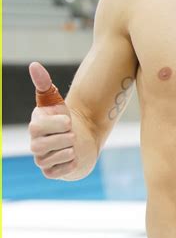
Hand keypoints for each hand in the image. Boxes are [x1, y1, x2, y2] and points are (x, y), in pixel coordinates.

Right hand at [28, 62, 76, 178]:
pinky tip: (74, 157)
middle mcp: (34, 143)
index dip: (57, 124)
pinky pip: (56, 173)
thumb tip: (33, 65)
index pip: (38, 127)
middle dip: (64, 138)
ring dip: (67, 151)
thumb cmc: (64, 117)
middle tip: (72, 134)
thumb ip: (44, 82)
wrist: (80, 136)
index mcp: (34, 125)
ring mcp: (41, 159)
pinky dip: (68, 165)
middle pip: (44, 145)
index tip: (69, 120)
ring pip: (50, 159)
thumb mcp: (56, 99)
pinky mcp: (50, 172)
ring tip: (73, 145)